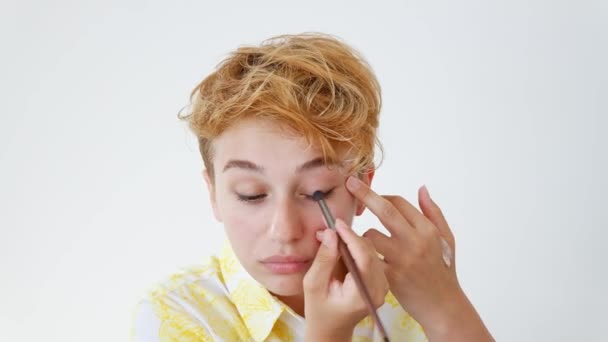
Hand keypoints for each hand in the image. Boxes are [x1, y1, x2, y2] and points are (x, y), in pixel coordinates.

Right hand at [303, 219, 388, 341]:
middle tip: (330, 230)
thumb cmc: (320, 310)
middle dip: (350, 237)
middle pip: (370, 252)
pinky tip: (344, 248)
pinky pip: (372, 256)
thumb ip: (323, 259)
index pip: (363, 258)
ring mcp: (383, 286)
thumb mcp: (313, 285)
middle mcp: (379, 291)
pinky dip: (358, 248)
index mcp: (363, 295)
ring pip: (372, 251)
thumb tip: (330, 233)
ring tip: (334, 239)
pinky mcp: (381, 281)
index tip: (337, 224)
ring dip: (354, 241)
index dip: (351, 237)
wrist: (332, 328)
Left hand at [345, 176, 493, 340]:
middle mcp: (415, 241)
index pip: (399, 203)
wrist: (443, 306)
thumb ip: (433, 213)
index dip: (381, 196)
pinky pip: (367, 258)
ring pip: (370, 235)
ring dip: (363, 235)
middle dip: (365, 194)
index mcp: (427, 230)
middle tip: (350, 183)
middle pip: (385, 211)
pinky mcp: (390, 276)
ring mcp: (402, 259)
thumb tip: (422, 188)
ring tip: (364, 242)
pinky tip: (358, 255)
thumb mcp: (446, 239)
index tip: (369, 194)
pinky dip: (360, 254)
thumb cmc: (443, 271)